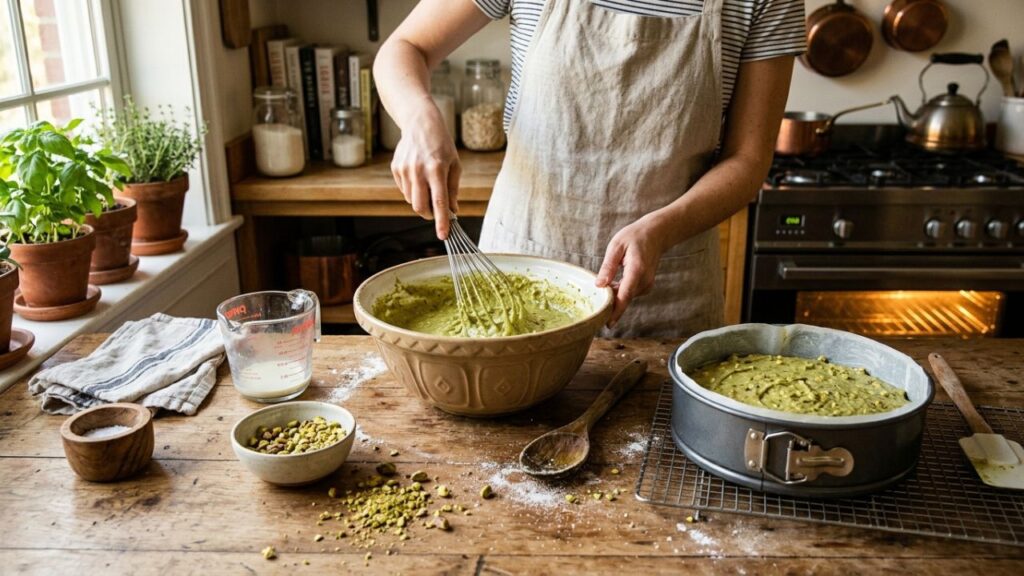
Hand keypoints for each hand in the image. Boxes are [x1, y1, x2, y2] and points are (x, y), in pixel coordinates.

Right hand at [390, 100, 460, 238]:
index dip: (442, 221)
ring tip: (428, 186)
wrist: (420, 123)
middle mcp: (418, 170)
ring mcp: (404, 169)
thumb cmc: (442, 144)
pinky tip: (418, 177)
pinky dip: (413, 191)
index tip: (444, 236)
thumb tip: (453, 212)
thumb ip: (453, 190)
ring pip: (411, 200)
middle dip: (429, 215)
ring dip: (421, 202)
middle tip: (436, 212)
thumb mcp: (455, 165)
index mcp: (436, 169)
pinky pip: (404, 190)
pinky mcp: (396, 168)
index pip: (439, 201)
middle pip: (420, 206)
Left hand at [595, 216, 668, 327]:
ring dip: (613, 295)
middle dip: (608, 302)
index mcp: (636, 270)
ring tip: (603, 284)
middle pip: (624, 298)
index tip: (608, 324)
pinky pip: (629, 293)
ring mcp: (647, 284)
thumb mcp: (616, 246)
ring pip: (626, 297)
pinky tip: (613, 283)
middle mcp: (644, 281)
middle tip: (592, 302)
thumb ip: (608, 266)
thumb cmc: (634, 237)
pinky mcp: (645, 286)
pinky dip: (619, 292)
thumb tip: (599, 285)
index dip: (616, 311)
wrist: (656, 234)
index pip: (625, 295)